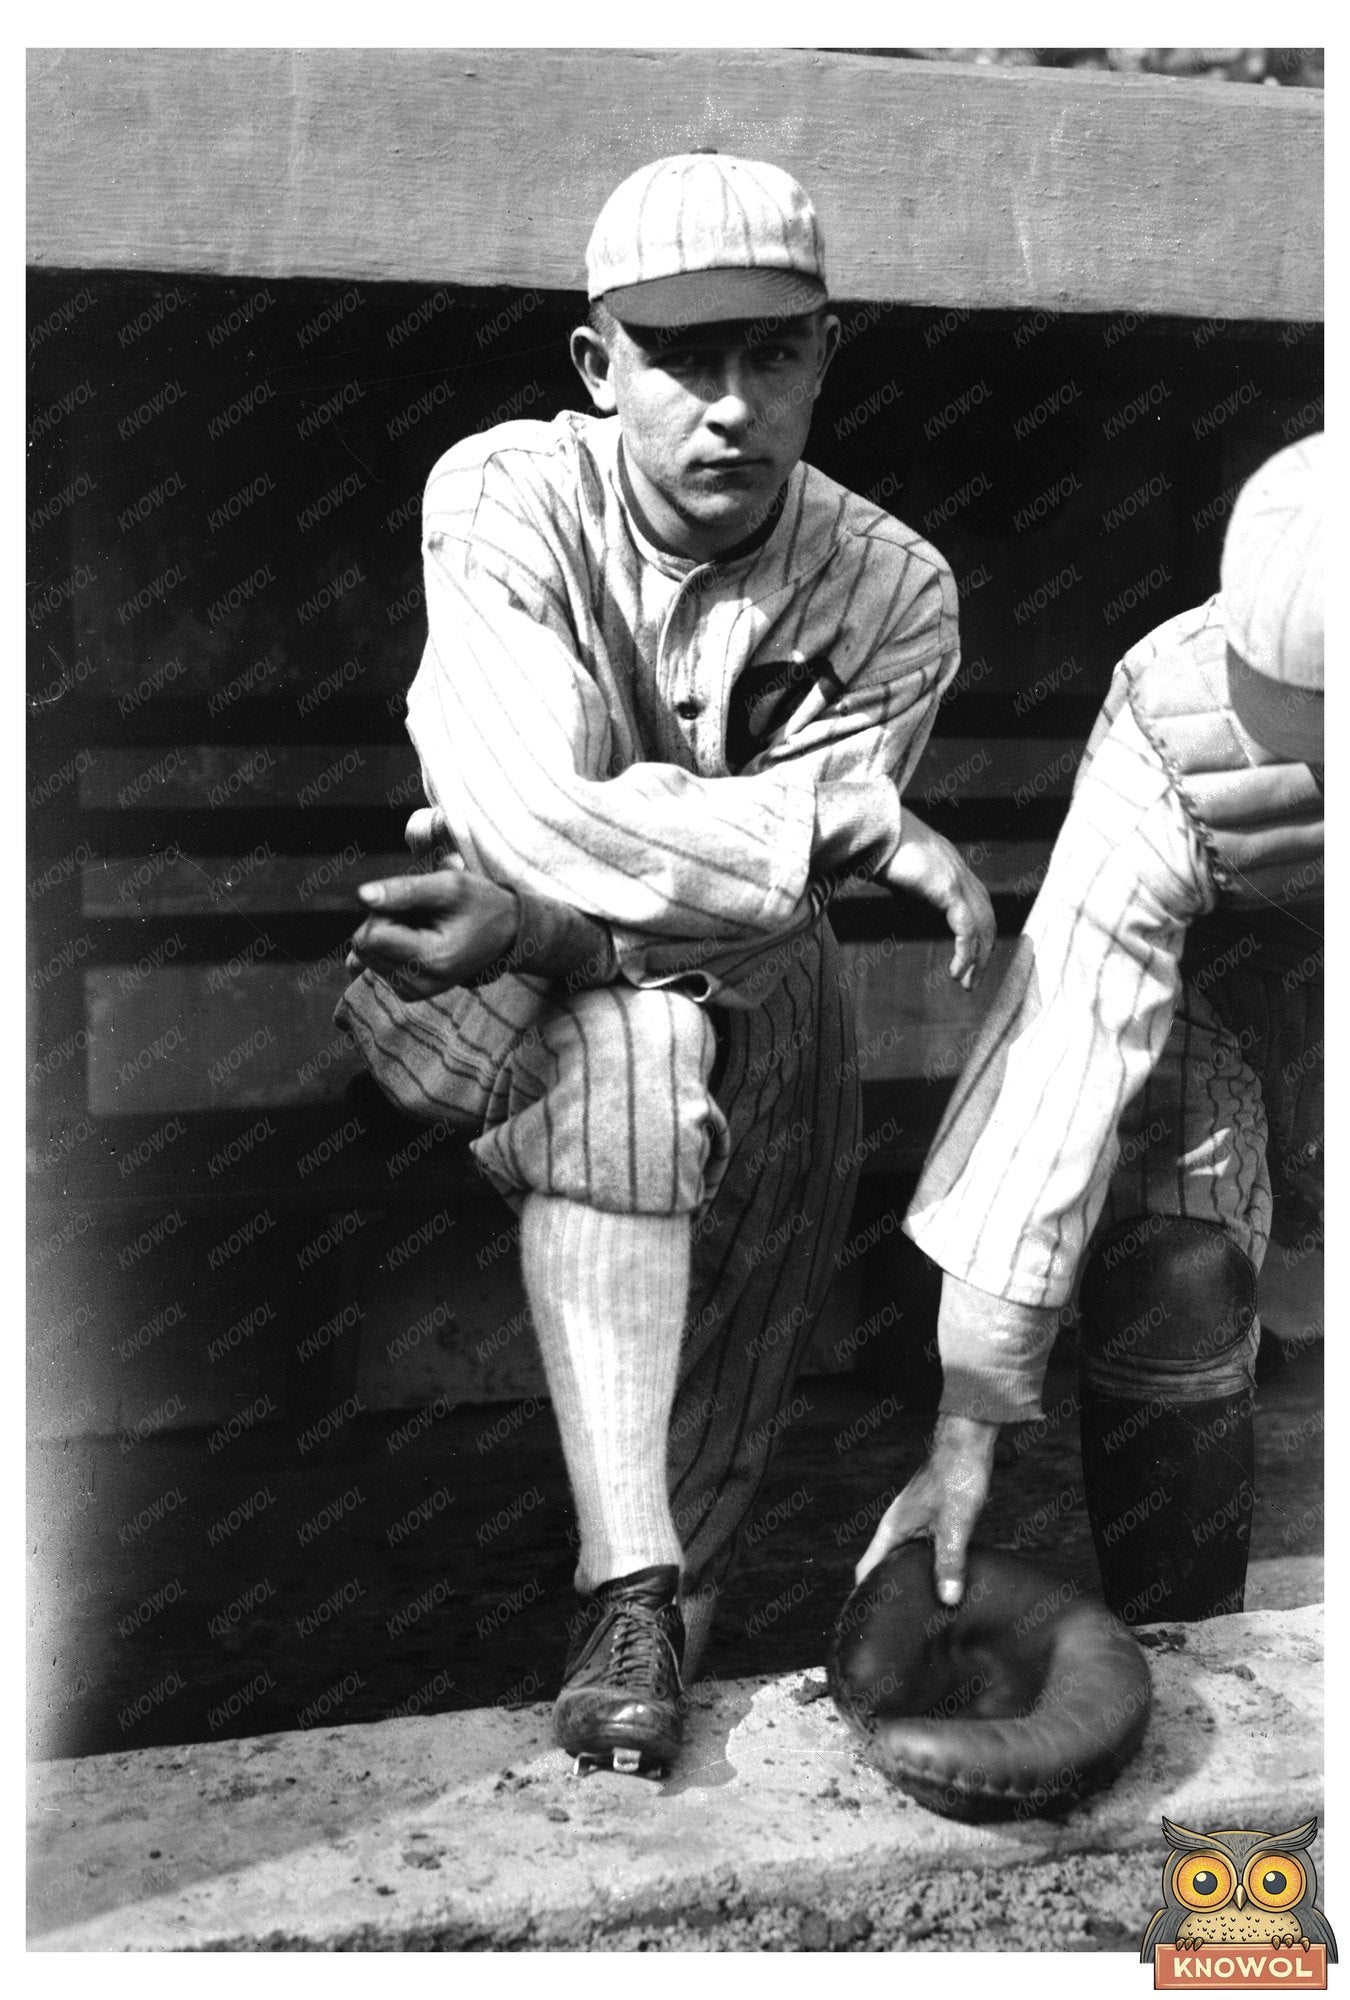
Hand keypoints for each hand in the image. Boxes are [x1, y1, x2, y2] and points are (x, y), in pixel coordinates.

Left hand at [346, 871, 519, 998]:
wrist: (507, 933)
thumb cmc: (480, 903)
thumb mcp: (449, 885)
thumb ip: (404, 889)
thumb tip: (361, 895)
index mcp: (433, 960)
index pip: (372, 937)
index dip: (384, 911)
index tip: (413, 905)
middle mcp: (421, 984)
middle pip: (365, 947)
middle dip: (382, 923)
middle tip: (419, 916)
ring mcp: (414, 992)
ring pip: (365, 956)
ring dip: (387, 934)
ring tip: (423, 928)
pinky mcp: (409, 993)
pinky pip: (373, 966)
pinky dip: (388, 949)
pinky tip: (413, 942)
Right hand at [854, 1414, 997, 1603]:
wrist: (967, 1444)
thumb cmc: (956, 1476)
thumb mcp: (955, 1524)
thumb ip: (949, 1561)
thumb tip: (947, 1599)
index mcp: (892, 1529)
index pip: (867, 1568)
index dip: (865, 1595)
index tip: (869, 1621)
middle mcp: (898, 1527)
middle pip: (883, 1566)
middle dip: (888, 1592)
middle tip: (898, 1623)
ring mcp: (914, 1523)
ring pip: (905, 1559)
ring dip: (910, 1580)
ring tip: (921, 1609)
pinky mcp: (930, 1520)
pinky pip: (922, 1551)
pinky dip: (927, 1567)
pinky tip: (945, 1580)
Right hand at [881, 816, 995, 990]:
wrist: (872, 827)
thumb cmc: (877, 845)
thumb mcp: (898, 873)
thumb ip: (908, 888)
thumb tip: (906, 903)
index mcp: (949, 866)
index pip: (977, 903)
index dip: (978, 931)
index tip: (971, 956)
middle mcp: (959, 871)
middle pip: (986, 917)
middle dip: (983, 950)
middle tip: (974, 979)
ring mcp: (957, 878)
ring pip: (981, 926)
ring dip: (978, 958)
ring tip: (967, 983)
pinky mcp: (949, 888)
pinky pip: (966, 929)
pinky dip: (965, 954)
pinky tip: (957, 972)